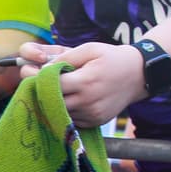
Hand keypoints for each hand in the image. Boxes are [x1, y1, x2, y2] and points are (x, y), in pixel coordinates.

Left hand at [19, 41, 146, 128]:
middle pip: (51, 102)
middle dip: (41, 92)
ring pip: (60, 112)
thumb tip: (42, 68)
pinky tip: (69, 99)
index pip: (50, 85)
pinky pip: (71, 118)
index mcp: (86, 81)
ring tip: (53, 89)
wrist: (139, 75)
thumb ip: (64, 58)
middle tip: (37, 83)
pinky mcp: (95, 122)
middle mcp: (88, 101)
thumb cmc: (112, 58)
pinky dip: (66, 110)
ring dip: (52, 102)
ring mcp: (92, 114)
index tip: (31, 74)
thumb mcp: (89, 49)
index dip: (37, 79)